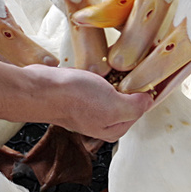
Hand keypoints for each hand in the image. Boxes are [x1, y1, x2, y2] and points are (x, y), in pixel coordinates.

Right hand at [25, 65, 153, 140]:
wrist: (41, 90)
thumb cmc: (74, 100)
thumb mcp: (113, 106)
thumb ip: (135, 107)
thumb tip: (148, 101)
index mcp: (114, 129)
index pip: (140, 109)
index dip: (146, 91)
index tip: (149, 74)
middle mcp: (103, 120)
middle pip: (127, 100)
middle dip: (131, 83)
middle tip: (134, 65)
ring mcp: (90, 107)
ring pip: (112, 89)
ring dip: (117, 75)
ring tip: (117, 63)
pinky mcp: (79, 93)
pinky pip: (98, 82)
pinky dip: (102, 72)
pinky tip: (101, 64)